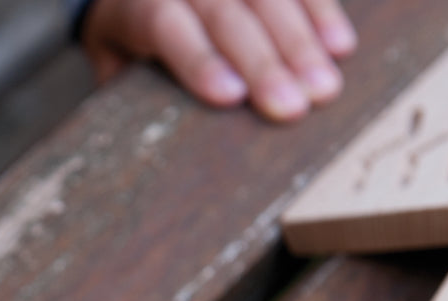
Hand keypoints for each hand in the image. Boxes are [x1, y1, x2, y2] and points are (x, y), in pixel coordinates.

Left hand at [82, 0, 356, 122]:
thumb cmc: (127, 33)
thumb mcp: (108, 59)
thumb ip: (124, 88)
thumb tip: (141, 139)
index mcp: (139, 4)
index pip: (168, 27)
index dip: (200, 60)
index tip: (230, 96)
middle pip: (226, 12)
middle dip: (264, 61)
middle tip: (293, 107)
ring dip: (301, 42)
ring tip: (324, 88)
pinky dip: (321, 12)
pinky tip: (340, 46)